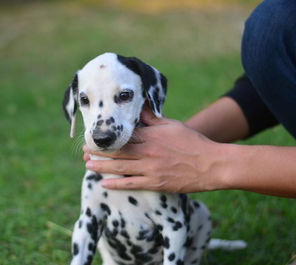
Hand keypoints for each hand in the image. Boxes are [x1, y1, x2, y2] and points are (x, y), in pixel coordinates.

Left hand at [84, 106, 224, 192]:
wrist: (212, 164)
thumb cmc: (193, 142)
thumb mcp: (173, 125)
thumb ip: (153, 119)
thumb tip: (139, 107)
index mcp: (150, 135)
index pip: (123, 136)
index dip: (106, 138)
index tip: (94, 137)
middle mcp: (147, 151)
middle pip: (117, 151)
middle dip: (98, 151)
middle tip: (84, 152)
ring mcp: (150, 168)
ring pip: (120, 167)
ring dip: (102, 167)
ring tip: (88, 165)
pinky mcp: (156, 183)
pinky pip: (132, 184)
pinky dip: (117, 184)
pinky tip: (105, 184)